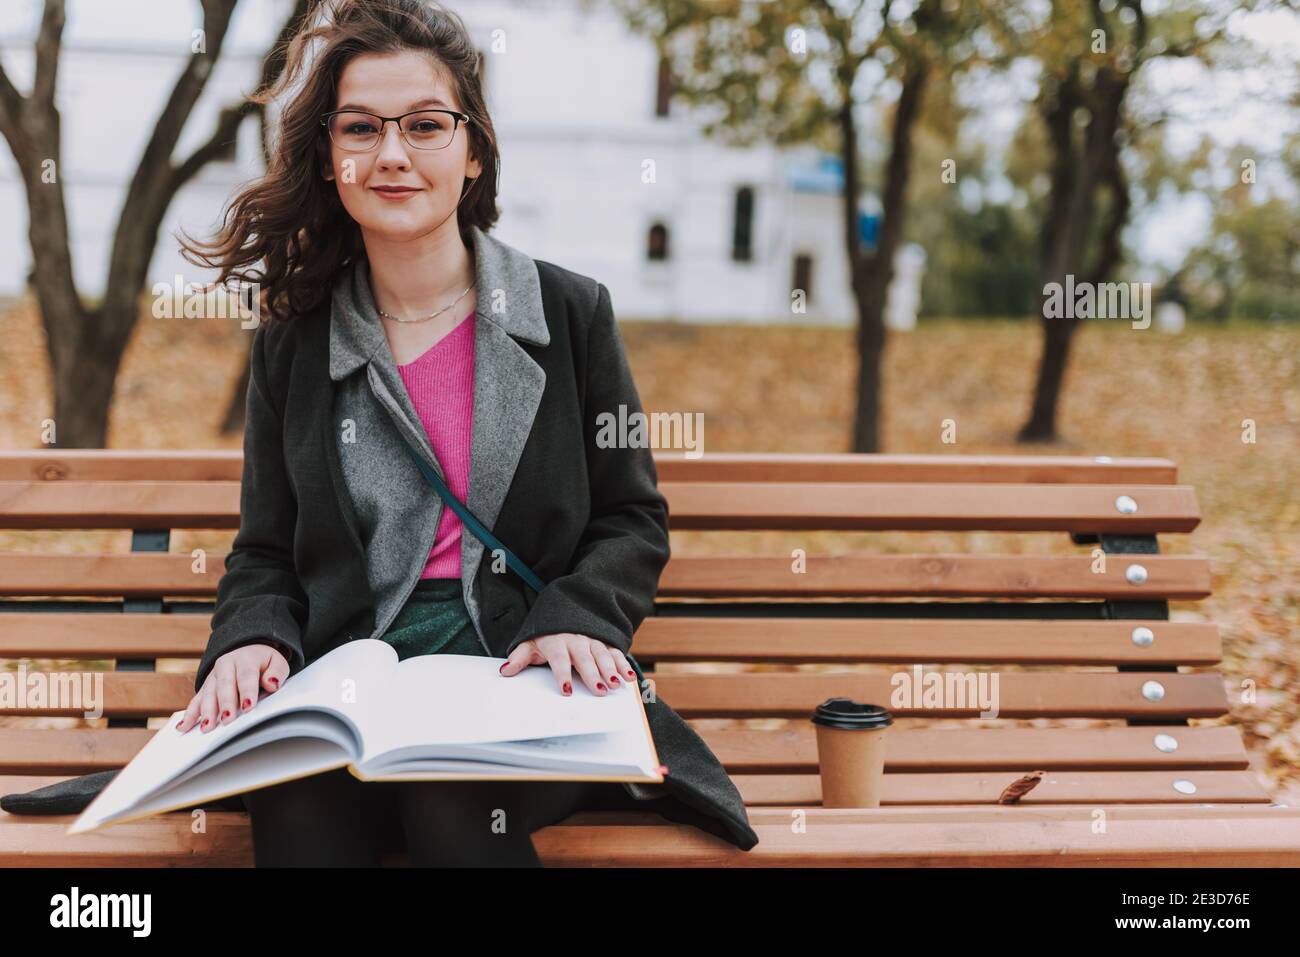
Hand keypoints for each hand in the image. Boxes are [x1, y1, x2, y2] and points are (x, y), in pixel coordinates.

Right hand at [177, 643, 288, 733]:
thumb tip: (271, 684)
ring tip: (207, 727)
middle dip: (225, 703)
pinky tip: (183, 726)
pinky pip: (196, 700)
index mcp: (246, 658)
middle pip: (224, 685)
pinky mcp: (205, 687)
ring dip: (206, 711)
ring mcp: (213, 676)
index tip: (248, 706)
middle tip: (227, 719)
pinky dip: (189, 714)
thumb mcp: (276, 662)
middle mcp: (226, 665)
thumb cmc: (264, 662)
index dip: (247, 691)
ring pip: (208, 693)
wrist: (247, 649)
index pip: (246, 676)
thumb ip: (276, 672)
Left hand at [498, 632, 636, 695]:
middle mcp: (576, 640)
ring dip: (611, 670)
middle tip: (599, 691)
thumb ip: (519, 657)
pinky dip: (624, 664)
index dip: (562, 674)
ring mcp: (592, 640)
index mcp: (556, 642)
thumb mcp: (530, 643)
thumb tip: (505, 671)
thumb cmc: (546, 635)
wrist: (564, 612)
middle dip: (593, 674)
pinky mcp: (604, 641)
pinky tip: (630, 677)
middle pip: (584, 659)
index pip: (559, 659)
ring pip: (602, 655)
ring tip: (617, 684)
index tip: (565, 690)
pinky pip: (615, 652)